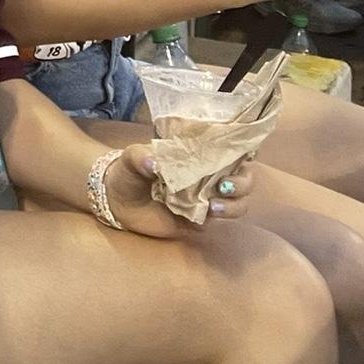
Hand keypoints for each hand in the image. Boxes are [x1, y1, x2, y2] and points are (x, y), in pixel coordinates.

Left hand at [105, 147, 254, 238]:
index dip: (242, 147)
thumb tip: (154, 163)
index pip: (227, 146)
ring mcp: (207, 195)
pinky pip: (223, 217)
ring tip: (215, 205)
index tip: (245, 152)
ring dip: (234, 202)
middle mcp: (207, 172)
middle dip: (242, 181)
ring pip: (238, 199)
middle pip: (242, 175)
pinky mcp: (202, 217)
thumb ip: (140, 157)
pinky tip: (210, 212)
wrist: (118, 202)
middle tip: (225, 185)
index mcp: (195, 151)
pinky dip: (223, 215)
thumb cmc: (128, 171)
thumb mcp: (130, 158)